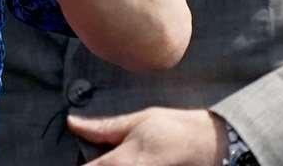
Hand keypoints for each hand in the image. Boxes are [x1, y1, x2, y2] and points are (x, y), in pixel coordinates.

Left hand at [68, 107, 224, 164]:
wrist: (210, 147)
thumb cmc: (174, 130)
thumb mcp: (138, 121)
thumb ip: (103, 127)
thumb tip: (72, 122)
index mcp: (118, 163)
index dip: (75, 162)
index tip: (72, 155)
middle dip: (90, 164)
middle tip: (96, 155)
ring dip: (105, 165)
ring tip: (110, 158)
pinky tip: (123, 161)